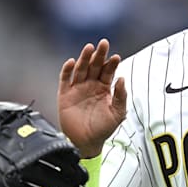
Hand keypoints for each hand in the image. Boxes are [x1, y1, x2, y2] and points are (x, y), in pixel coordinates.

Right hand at [58, 39, 126, 157]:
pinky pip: (65, 79)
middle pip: (94, 66)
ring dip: (84, 58)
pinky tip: (71, 62)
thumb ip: (121, 96)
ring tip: (89, 48)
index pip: (108, 71)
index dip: (111, 63)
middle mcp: (90, 85)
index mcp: (104, 88)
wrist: (86, 142)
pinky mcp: (65, 94)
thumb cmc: (103, 129)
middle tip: (103, 43)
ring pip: (81, 69)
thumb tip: (122, 78)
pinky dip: (67, 70)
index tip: (116, 57)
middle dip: (99, 55)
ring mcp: (77, 88)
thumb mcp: (118, 113)